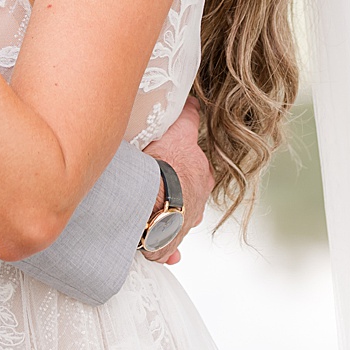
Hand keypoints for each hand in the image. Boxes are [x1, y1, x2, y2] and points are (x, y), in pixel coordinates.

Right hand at [141, 96, 211, 264]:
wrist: (147, 201)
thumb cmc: (161, 165)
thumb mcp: (177, 132)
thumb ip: (187, 118)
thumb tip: (195, 102)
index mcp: (202, 176)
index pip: (198, 168)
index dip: (184, 165)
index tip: (172, 167)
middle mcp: (197, 202)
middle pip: (188, 196)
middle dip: (176, 194)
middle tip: (155, 189)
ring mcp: (183, 224)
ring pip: (176, 220)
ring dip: (165, 218)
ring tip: (147, 215)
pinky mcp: (168, 243)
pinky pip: (165, 246)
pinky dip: (160, 247)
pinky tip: (151, 245)